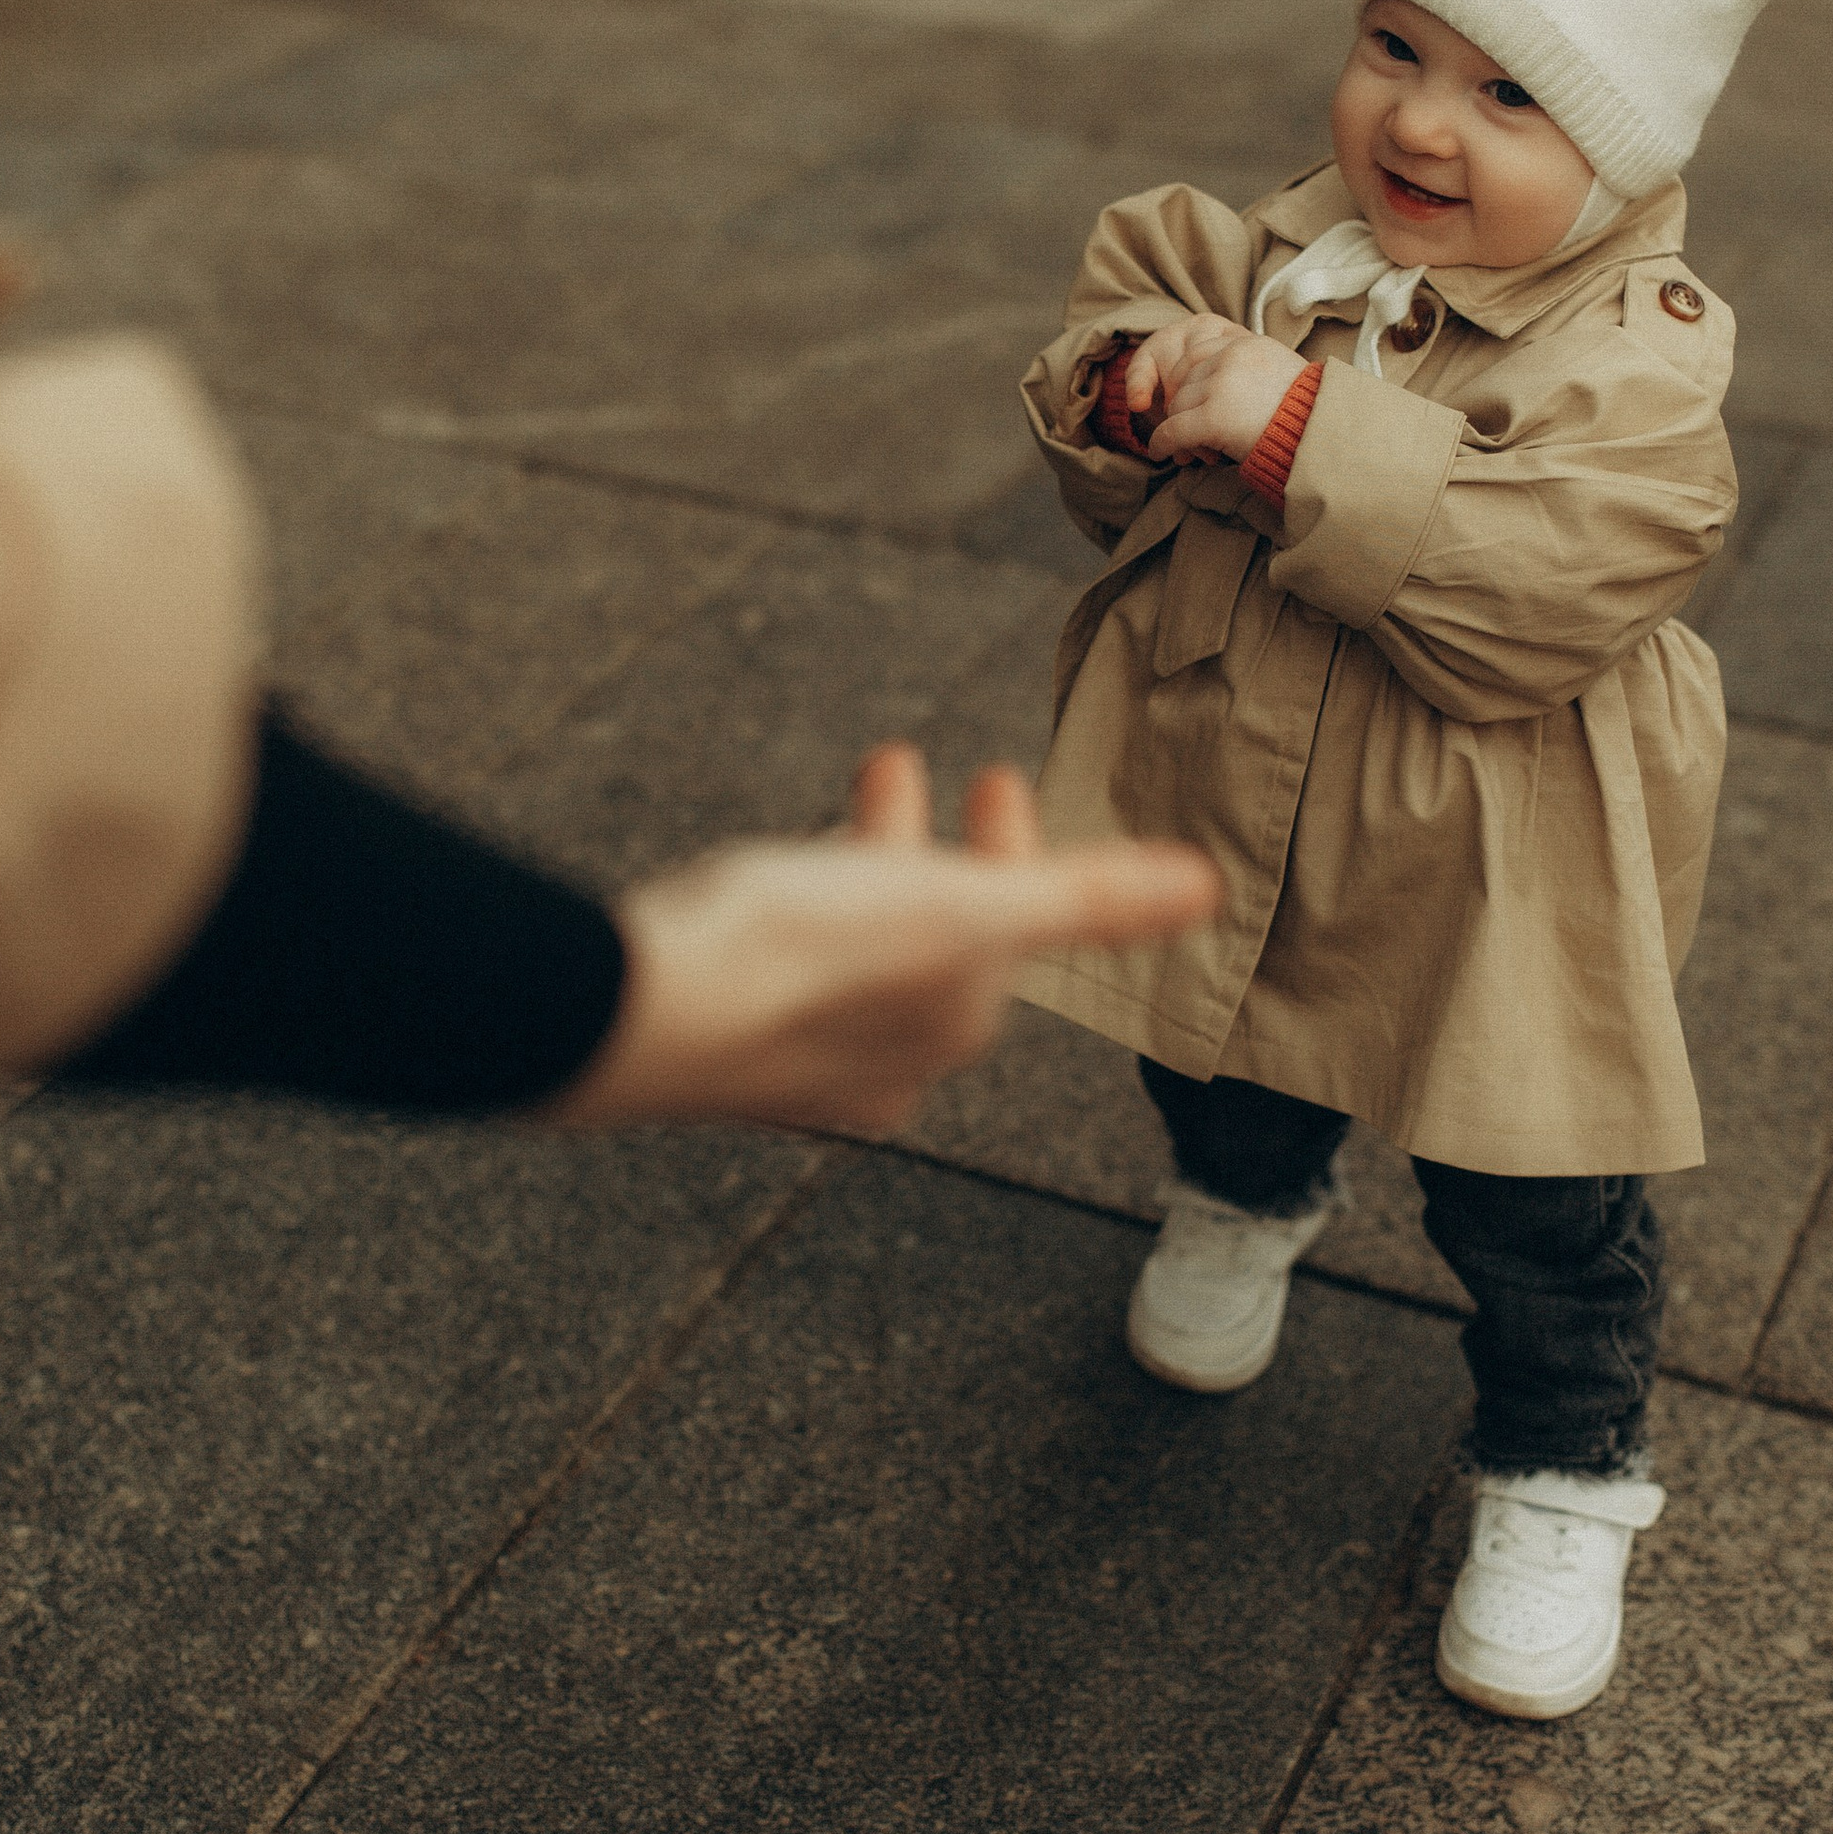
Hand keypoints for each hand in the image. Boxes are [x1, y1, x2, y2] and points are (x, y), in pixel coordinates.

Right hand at [556, 742, 1218, 1134]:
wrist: (624, 1009)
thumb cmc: (796, 957)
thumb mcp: (966, 908)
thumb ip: (1087, 898)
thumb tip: (1208, 890)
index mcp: (944, 1033)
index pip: (1007, 934)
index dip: (1011, 848)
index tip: (995, 774)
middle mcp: (873, 1066)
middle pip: (927, 942)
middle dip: (931, 849)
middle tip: (909, 766)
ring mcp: (785, 1061)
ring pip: (851, 949)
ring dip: (863, 861)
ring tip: (846, 793)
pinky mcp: (709, 1039)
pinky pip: (778, 963)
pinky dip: (796, 900)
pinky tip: (762, 875)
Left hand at [1128, 316, 1304, 468]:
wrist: (1322, 436)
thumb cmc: (1309, 414)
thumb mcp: (1282, 374)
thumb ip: (1251, 370)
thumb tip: (1227, 384)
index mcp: (1247, 345)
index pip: (1198, 353)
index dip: (1187, 379)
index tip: (1187, 398)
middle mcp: (1231, 358)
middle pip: (1185, 381)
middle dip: (1182, 406)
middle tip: (1188, 429)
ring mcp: (1220, 387)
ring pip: (1178, 406)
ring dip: (1176, 427)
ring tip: (1184, 447)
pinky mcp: (1213, 418)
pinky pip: (1173, 430)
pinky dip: (1161, 442)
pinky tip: (1159, 452)